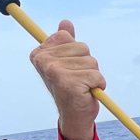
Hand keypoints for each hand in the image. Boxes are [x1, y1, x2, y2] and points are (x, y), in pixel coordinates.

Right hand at [29, 19, 104, 139]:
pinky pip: (96, 75)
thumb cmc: (72, 88)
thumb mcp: (67, 62)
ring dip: (93, 75)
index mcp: (40, 53)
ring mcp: (56, 72)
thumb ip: (66, 43)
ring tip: (83, 86)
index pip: (67, 36)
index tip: (69, 66)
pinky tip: (87, 93)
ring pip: (91, 61)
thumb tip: (66, 23)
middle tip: (78, 79)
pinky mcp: (69, 83)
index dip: (75, 52)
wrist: (74, 115)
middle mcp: (44, 61)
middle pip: (82, 47)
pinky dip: (98, 84)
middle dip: (87, 64)